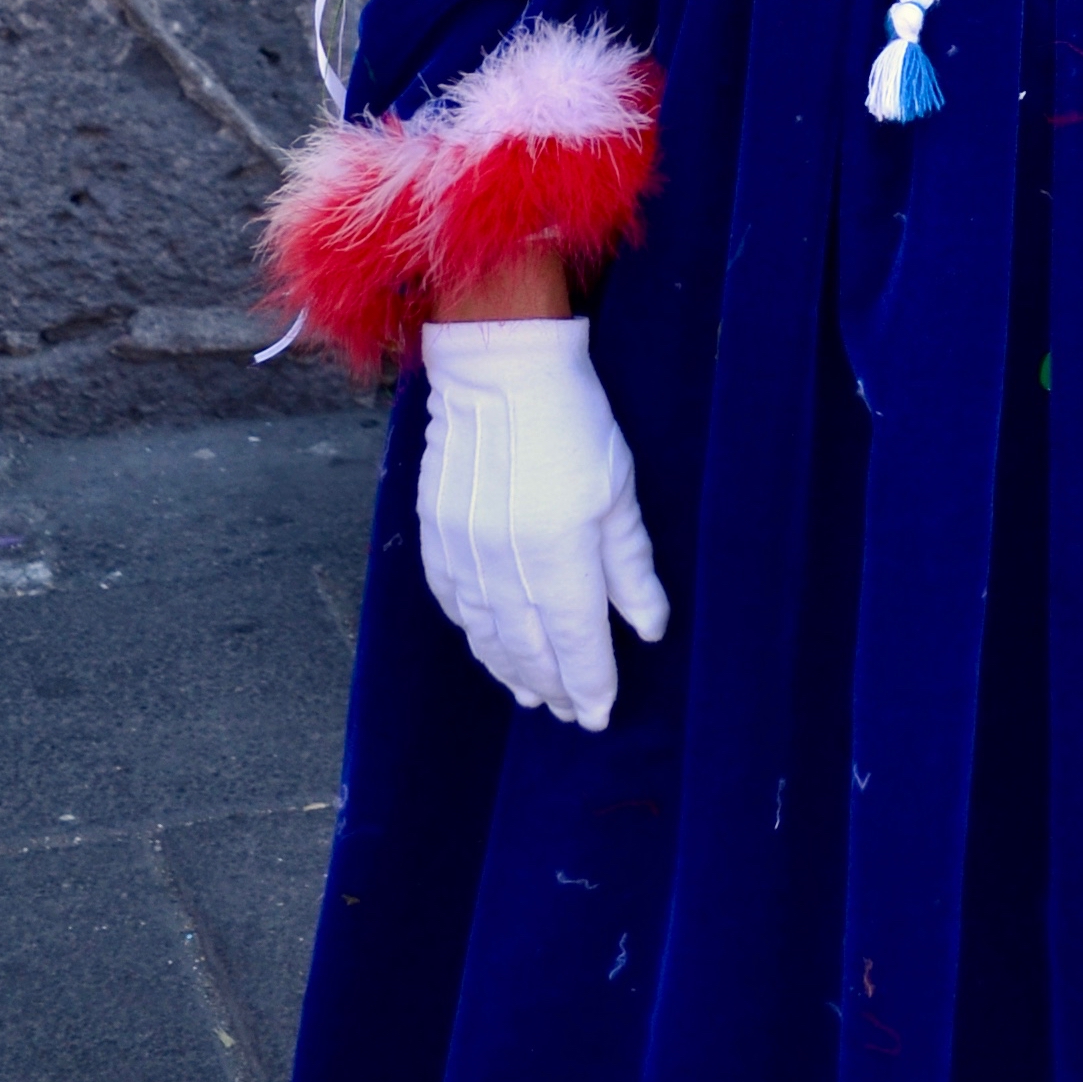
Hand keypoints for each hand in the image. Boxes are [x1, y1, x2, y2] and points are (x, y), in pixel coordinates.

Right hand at [416, 317, 668, 727]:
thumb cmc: (572, 421)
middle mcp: (504, 562)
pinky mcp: (434, 532)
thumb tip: (648, 629)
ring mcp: (462, 549)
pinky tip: (487, 644)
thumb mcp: (619, 489)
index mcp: (558, 552)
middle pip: (528, 647)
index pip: (575, 641)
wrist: (497, 366)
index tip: (599, 715)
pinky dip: (472, 632)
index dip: (588, 683)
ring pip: (485, 634)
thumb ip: (630, 567)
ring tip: (531, 693)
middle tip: (568, 711)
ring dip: (509, 669)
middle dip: (551, 685)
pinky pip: (451, 601)